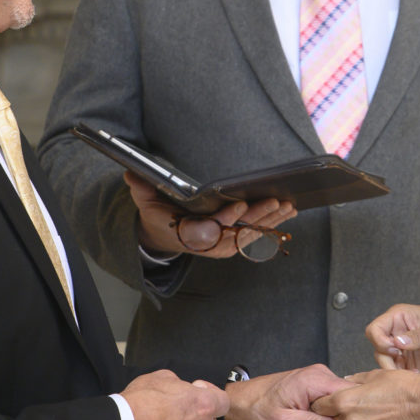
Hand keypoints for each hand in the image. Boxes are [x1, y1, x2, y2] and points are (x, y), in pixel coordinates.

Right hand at [121, 370, 229, 419]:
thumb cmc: (141, 401)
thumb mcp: (162, 376)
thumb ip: (179, 384)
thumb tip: (179, 389)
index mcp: (203, 405)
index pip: (224, 402)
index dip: (211, 393)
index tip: (197, 389)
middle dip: (199, 412)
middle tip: (179, 403)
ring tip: (163, 417)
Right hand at [124, 172, 294, 258]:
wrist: (165, 236)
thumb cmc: (158, 214)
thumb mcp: (146, 202)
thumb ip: (141, 189)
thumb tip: (131, 173)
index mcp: (186, 234)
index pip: (207, 230)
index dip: (225, 219)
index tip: (240, 204)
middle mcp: (207, 244)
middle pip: (235, 232)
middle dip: (258, 217)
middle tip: (276, 201)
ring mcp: (222, 246)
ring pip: (249, 234)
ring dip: (271, 221)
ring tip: (288, 205)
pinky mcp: (233, 244)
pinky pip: (255, 235)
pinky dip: (272, 224)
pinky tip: (287, 212)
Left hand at [225, 363, 347, 419]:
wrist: (246, 400)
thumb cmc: (260, 410)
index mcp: (313, 380)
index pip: (350, 394)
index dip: (351, 414)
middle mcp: (320, 373)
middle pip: (349, 396)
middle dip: (344, 415)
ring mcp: (320, 376)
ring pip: (343, 398)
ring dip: (337, 414)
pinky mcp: (318, 383)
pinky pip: (334, 397)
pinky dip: (330, 411)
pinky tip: (317, 418)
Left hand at [311, 369, 419, 419]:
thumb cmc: (401, 385)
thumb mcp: (374, 375)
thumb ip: (354, 380)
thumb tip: (344, 381)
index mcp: (344, 401)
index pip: (320, 406)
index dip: (325, 403)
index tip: (333, 402)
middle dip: (343, 415)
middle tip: (362, 407)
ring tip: (374, 418)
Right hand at [366, 303, 419, 372]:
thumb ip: (416, 336)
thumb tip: (396, 342)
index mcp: (397, 317)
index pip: (374, 329)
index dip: (380, 342)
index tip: (395, 349)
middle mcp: (395, 330)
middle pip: (377, 347)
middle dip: (386, 360)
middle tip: (401, 369)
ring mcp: (400, 346)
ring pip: (384, 360)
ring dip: (394, 369)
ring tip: (411, 373)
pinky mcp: (407, 359)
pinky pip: (396, 369)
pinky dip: (402, 375)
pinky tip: (416, 375)